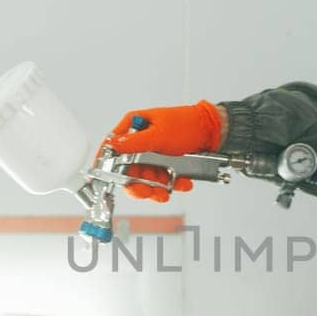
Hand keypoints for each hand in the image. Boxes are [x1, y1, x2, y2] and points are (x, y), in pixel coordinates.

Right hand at [104, 101, 224, 201]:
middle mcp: (140, 141)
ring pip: (145, 178)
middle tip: (146, 191)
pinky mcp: (165, 163)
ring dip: (155, 188)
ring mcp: (153, 154)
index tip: (102, 177)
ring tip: (165, 192)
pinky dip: (171, 184)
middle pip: (128, 170)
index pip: (112, 146)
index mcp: (134, 127)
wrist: (214, 131)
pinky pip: (162, 179)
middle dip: (138, 184)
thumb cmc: (188, 123)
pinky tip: (181, 183)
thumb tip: (113, 146)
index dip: (104, 163)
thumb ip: (135, 142)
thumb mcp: (159, 134)